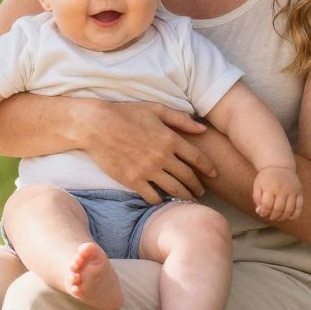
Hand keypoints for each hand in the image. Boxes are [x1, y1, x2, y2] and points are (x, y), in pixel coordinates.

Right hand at [78, 100, 217, 204]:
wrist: (96, 125)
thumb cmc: (126, 113)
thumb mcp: (156, 109)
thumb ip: (180, 119)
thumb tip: (202, 128)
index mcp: (169, 138)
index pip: (197, 158)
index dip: (208, 168)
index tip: (214, 175)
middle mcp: (162, 157)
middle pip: (188, 177)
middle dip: (197, 186)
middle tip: (200, 192)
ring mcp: (147, 170)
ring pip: (174, 189)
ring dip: (184, 196)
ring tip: (188, 199)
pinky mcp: (133, 180)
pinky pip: (153, 196)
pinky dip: (160, 200)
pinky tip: (163, 200)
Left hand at [252, 165, 303, 221]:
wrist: (279, 165)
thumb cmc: (266, 178)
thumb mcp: (257, 185)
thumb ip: (257, 199)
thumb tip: (260, 212)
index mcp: (270, 187)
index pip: (267, 206)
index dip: (264, 212)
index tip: (262, 213)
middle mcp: (282, 189)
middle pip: (278, 209)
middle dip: (273, 216)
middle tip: (270, 217)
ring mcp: (292, 191)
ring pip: (289, 210)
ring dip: (283, 217)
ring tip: (278, 217)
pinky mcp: (299, 192)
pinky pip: (299, 207)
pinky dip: (295, 215)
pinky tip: (289, 216)